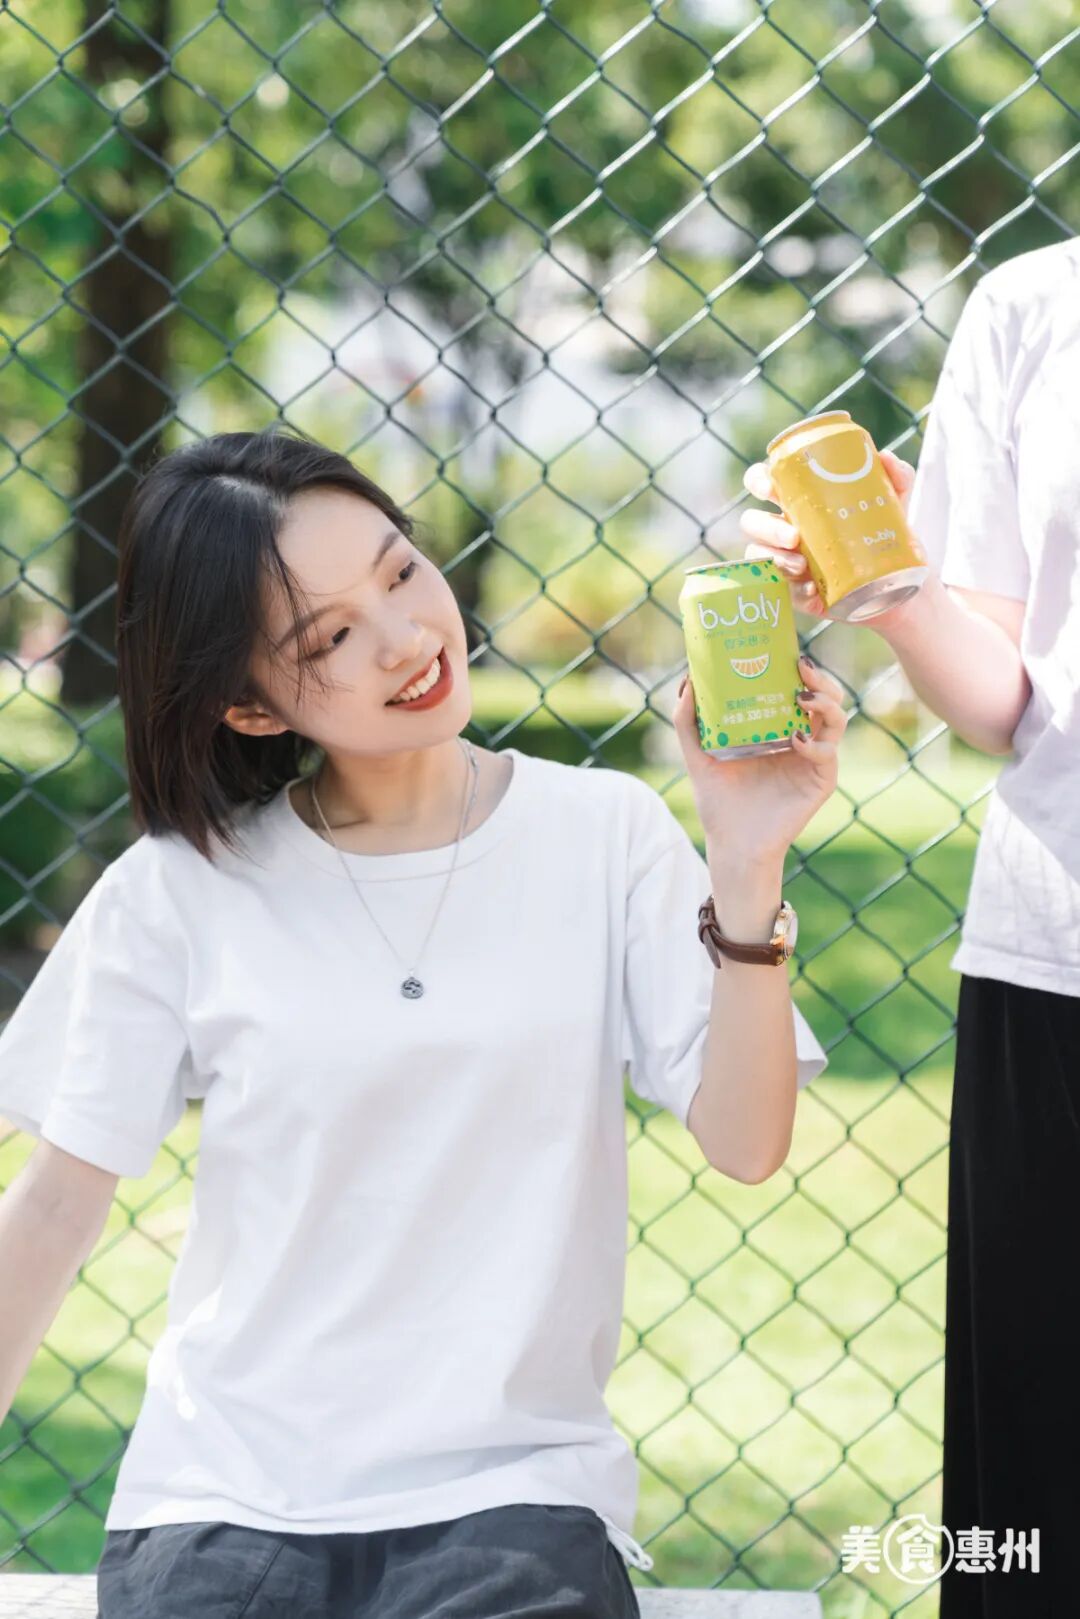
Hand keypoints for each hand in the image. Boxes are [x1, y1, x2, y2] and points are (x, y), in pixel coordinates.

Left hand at [672, 651, 848, 863]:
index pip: (798, 688)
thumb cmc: (720, 802)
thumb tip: (687, 680)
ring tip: (800, 697)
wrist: (732, 844)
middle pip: (826, 697)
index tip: (784, 650)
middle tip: (800, 666)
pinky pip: (829, 754)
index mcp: (779, 728)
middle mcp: (803, 739)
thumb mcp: (698, 755)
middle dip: (819, 678)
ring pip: (838, 718)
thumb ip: (688, 721)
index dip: (798, 668)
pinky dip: (814, 743)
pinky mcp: (821, 782)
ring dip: (824, 702)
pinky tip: (795, 739)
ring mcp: (815, 760)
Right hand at [739, 448, 923, 618]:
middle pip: (752, 521)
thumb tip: (884, 457)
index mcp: (799, 499)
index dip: (757, 481)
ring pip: (759, 555)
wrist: (899, 579)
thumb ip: (896, 473)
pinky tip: (812, 588)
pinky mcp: (797, 590)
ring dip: (776, 558)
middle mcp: (785, 527)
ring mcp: (787, 559)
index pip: (762, 482)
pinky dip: (795, 589)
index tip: (770, 488)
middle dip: (766, 527)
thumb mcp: (896, 498)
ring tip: (802, 565)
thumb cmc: (886, 530)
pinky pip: (783, 590)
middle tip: (795, 536)